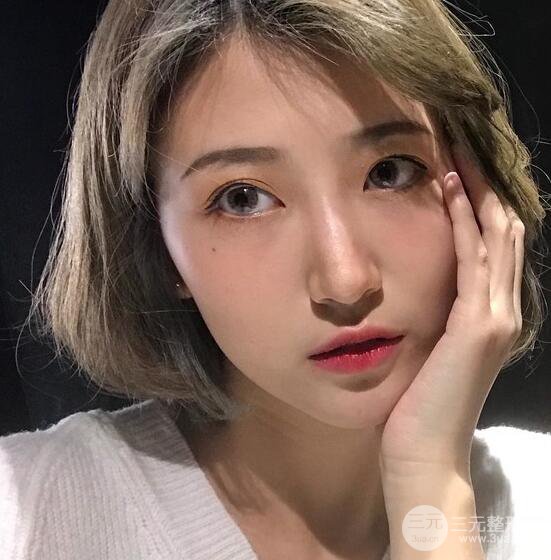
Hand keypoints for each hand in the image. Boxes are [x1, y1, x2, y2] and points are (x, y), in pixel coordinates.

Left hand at [378, 143, 524, 480]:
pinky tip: (449, 185)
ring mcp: (495, 315)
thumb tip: (419, 282)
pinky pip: (471, 258)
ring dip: (476, 186)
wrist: (422, 451)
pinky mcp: (477, 325)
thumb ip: (435, 314)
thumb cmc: (417, 402)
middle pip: (500, 226)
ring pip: (494, 233)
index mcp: (488, 310)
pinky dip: (463, 219)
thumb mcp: (429, 345)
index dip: (478, 196)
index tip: (454, 157)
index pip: (490, 240)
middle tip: (460, 135)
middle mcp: (501, 306)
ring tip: (457, 144)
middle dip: (482, 179)